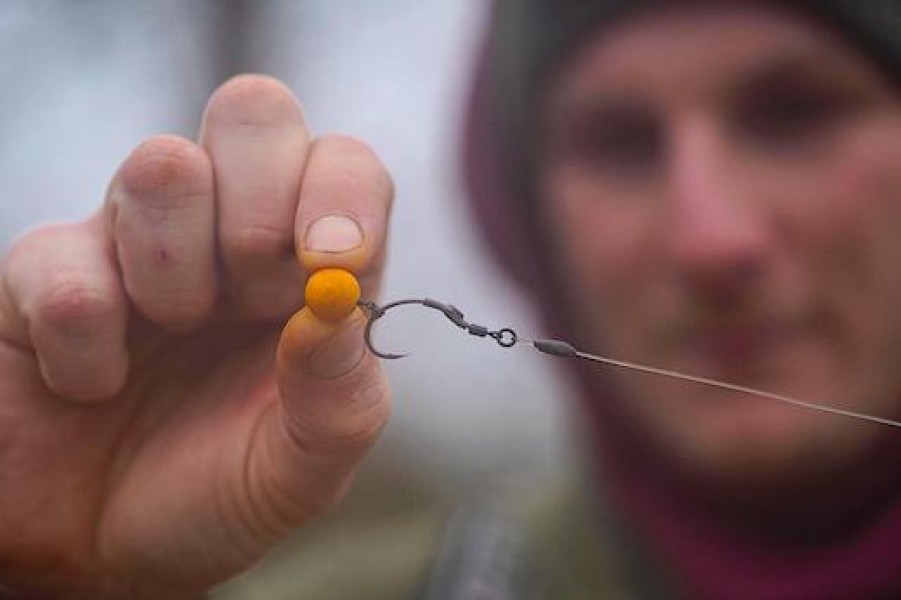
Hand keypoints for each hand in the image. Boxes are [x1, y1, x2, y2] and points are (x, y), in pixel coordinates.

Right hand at [0, 75, 392, 598]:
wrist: (99, 550)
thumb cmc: (214, 494)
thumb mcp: (300, 472)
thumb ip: (338, 401)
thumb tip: (337, 308)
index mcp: (308, 270)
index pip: (346, 165)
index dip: (342, 193)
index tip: (329, 258)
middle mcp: (229, 234)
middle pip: (255, 112)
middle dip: (257, 206)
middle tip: (248, 294)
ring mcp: (136, 242)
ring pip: (162, 166)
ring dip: (175, 272)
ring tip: (166, 338)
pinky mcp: (46, 269)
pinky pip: (61, 259)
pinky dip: (84, 341)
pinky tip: (92, 385)